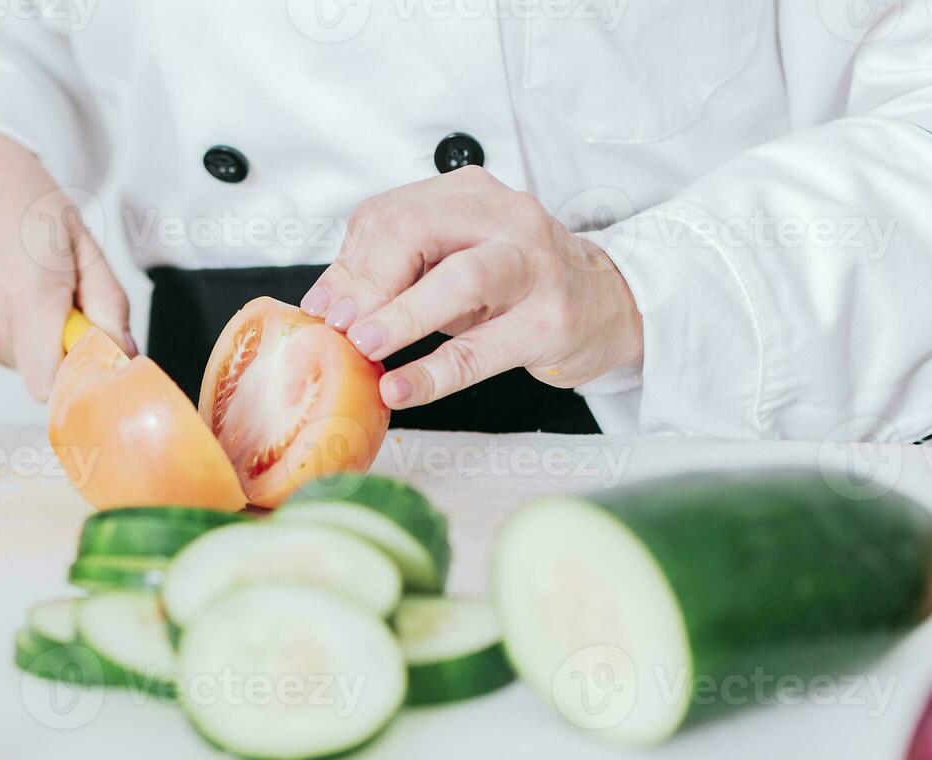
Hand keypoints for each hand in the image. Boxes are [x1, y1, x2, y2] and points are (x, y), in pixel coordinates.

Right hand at [0, 130, 133, 398]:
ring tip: (30, 283)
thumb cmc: (15, 194)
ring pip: (24, 363)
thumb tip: (123, 354)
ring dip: (38, 336)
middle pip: (46, 374)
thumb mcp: (81, 240)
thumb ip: (109, 304)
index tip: (93, 348)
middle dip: (65, 345)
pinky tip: (6, 288)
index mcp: (29, 296)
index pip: (53, 386)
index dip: (80, 374)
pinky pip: (1, 350)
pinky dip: (13, 330)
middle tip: (64, 295)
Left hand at [300, 167, 642, 409]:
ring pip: (458, 279)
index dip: (350, 265)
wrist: (610, 303)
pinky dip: (434, 372)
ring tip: (364, 346)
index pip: (392, 215)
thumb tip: (324, 306)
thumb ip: (390, 275)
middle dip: (369, 282)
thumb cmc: (516, 284)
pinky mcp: (551, 322)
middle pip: (417, 230)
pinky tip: (401, 389)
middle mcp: (505, 218)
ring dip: (402, 316)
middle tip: (341, 328)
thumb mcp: (451, 265)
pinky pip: (482, 349)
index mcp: (470, 196)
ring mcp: (535, 267)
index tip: (325, 310)